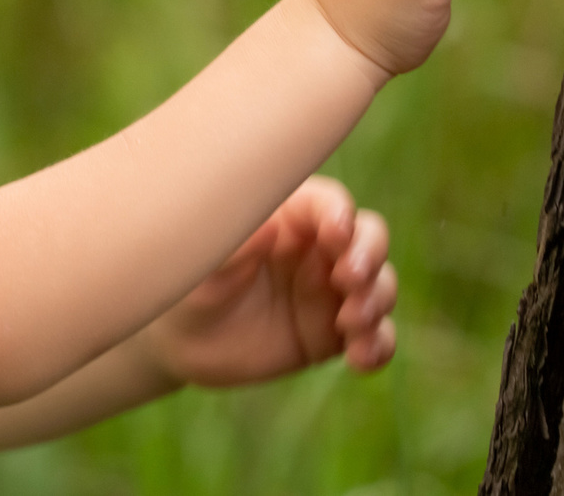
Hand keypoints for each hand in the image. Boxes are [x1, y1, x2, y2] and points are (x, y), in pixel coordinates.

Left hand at [137, 176, 396, 387]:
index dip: (339, 215)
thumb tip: (273, 224)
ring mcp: (331, 290)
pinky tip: (360, 358)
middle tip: (348, 279)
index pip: (330, 203)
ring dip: (377, 300)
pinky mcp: (334, 333)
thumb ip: (237, 244)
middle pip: (369, 236)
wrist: (183, 340)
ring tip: (351, 322)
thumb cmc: (189, 282)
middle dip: (369, 255)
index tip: (334, 235)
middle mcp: (318, 248)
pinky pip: (375, 336)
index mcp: (288, 215)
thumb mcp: (203, 264)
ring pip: (380, 284)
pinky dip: (378, 345)